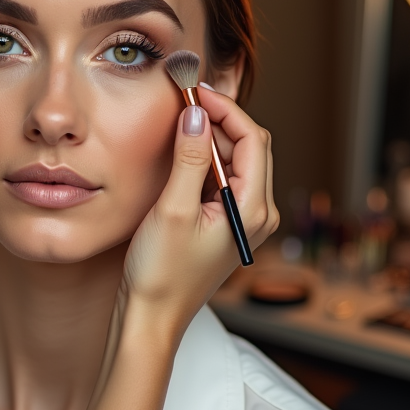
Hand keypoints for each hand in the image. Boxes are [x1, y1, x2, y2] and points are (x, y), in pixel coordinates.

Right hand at [120, 84, 278, 336]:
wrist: (152, 318)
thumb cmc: (160, 274)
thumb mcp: (172, 209)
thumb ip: (190, 159)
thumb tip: (197, 115)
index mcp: (252, 209)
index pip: (253, 140)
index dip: (226, 109)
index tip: (195, 91)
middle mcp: (257, 214)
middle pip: (249, 148)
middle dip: (219, 120)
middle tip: (183, 101)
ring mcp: (244, 221)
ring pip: (236, 162)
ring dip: (210, 139)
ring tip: (178, 124)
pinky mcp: (226, 226)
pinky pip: (223, 181)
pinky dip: (204, 161)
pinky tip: (180, 156)